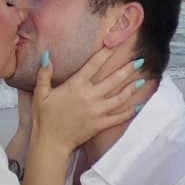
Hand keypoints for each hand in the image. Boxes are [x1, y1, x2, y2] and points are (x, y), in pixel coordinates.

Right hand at [31, 43, 147, 154]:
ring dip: (132, 88)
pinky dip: (130, 112)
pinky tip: (140, 106)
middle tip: (140, 61)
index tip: (115, 43)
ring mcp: (97, 111)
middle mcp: (90, 96)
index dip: (106, 52)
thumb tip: (47, 55)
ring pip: (120, 97)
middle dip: (128, 69)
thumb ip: (44, 74)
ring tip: (143, 80)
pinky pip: (119, 117)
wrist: (51, 142)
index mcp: (76, 85)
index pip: (94, 64)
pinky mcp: (101, 124)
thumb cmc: (44, 118)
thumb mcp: (41, 93)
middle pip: (113, 79)